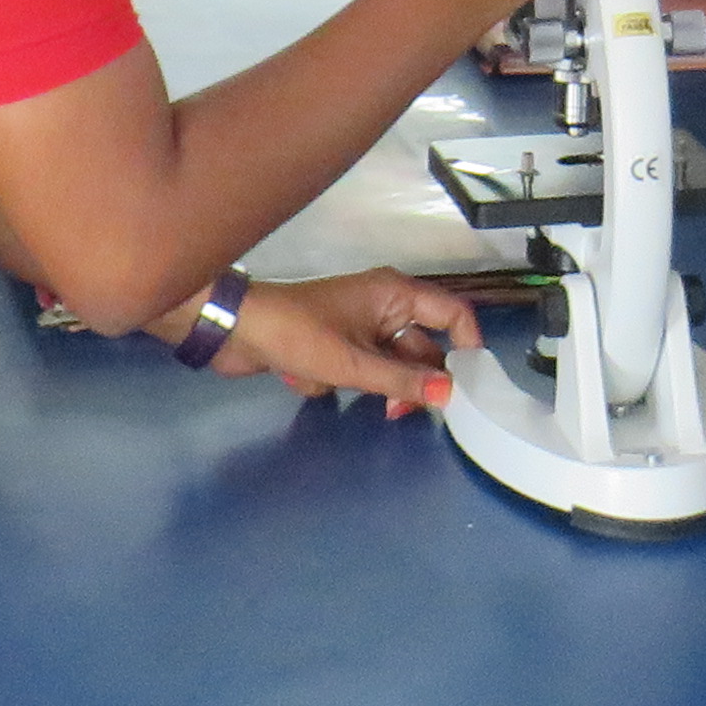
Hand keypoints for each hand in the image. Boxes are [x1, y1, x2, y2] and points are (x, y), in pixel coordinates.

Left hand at [201, 270, 477, 415]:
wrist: (236, 330)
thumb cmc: (297, 335)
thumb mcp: (353, 364)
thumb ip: (402, 381)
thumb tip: (449, 394)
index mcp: (395, 294)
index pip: (453, 314)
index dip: (468, 347)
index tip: (469, 386)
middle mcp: (385, 305)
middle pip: (425, 345)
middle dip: (419, 380)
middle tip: (406, 411)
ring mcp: (362, 324)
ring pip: (395, 362)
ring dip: (386, 387)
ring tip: (378, 409)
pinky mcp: (341, 342)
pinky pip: (366, 367)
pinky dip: (353, 382)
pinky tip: (323, 385)